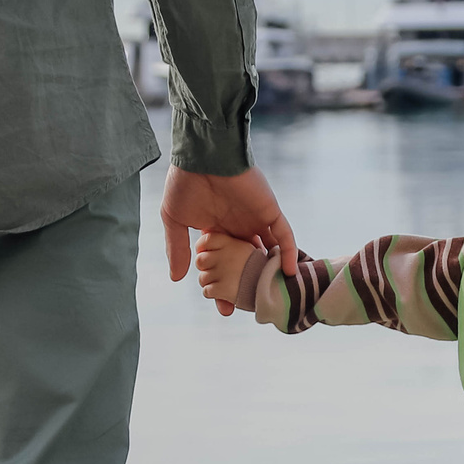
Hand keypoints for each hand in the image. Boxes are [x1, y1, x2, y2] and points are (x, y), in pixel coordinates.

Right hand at [162, 166, 298, 315]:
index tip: (223, 308)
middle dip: (248, 286)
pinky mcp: (270, 212)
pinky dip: (288, 253)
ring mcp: (256, 220)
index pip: (224, 264)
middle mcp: (239, 227)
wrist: (203, 155)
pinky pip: (284, 236)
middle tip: (247, 308)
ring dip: (271, 273)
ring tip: (272, 298)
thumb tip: (176, 279)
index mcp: (217, 230)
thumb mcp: (175, 219)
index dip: (224, 285)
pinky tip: (288, 274)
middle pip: (247, 263)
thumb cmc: (185, 182)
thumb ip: (177, 248)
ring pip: (268, 252)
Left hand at [193, 230, 259, 310]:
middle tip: (221, 273)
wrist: (277, 286)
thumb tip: (220, 252)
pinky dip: (213, 294)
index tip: (213, 256)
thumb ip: (228, 247)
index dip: (205, 249)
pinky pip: (207, 292)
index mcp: (232, 242)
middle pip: (200, 261)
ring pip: (202, 278)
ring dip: (210, 283)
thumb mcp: (249, 249)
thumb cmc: (263, 267)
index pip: (206, 241)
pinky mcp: (222, 288)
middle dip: (207, 268)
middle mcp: (226, 255)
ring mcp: (223, 272)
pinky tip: (225, 293)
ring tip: (225, 284)